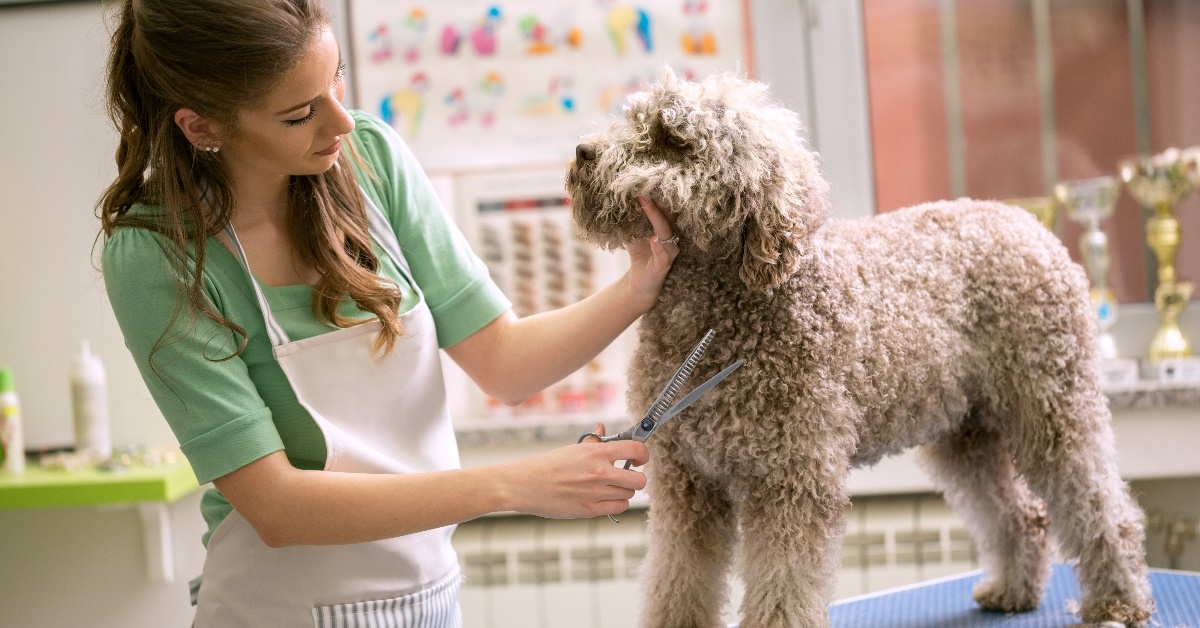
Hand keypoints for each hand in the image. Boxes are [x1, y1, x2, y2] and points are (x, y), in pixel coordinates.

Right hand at [499, 423, 648, 518]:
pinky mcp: (590, 510)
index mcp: (596, 452)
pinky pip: (619, 507)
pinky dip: (617, 503)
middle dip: (637, 477)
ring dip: (625, 491)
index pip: (635, 449)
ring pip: (630, 494)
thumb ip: (594, 441)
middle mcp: (599, 472)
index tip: (638, 458)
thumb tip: (603, 428)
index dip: (643, 454)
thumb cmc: (548, 465)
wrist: (525, 485)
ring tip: (611, 487)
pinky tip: (606, 498)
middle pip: (639, 479)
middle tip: (627, 475)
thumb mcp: (573, 449)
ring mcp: (596, 492)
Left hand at [624, 197, 679, 310]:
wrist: (638, 284)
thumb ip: (632, 220)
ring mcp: (669, 252)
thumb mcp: (633, 234)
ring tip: (646, 205)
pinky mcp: (663, 266)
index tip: (645, 181)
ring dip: (656, 219)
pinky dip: (659, 246)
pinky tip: (653, 239)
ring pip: (666, 232)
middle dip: (656, 202)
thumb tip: (621, 199)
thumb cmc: (640, 256)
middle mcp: (671, 238)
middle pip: (667, 216)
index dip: (656, 196)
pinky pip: (664, 255)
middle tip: (644, 187)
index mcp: (665, 229)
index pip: (664, 209)